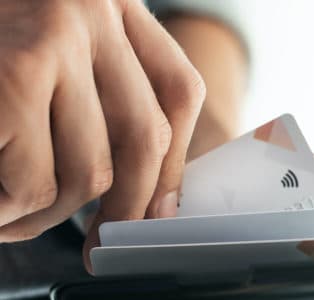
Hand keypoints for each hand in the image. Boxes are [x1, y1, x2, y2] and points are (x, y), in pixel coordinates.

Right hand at [0, 0, 204, 271]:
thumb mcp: (60, 50)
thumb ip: (104, 99)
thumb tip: (148, 191)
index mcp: (117, 6)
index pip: (178, 92)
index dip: (172, 162)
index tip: (157, 210)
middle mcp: (95, 15)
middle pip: (145, 138)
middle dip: (126, 206)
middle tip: (99, 243)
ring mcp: (56, 42)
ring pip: (90, 173)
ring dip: (49, 215)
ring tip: (14, 212)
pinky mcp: (13, 77)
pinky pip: (33, 183)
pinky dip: (9, 210)